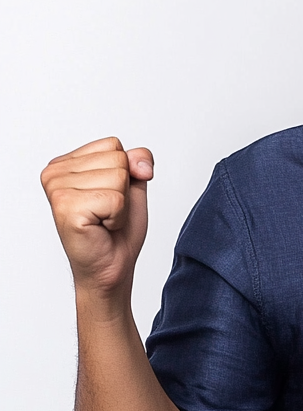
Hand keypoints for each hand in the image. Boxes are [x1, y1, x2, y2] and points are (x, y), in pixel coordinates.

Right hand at [41, 137, 152, 297]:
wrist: (111, 265)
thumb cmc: (117, 229)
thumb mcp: (133, 185)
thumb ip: (137, 160)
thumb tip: (139, 163)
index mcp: (66, 163)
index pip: (114, 144)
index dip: (126, 173)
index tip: (110, 197)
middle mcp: (55, 172)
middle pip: (117, 158)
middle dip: (124, 189)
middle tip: (107, 212)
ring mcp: (57, 189)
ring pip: (118, 176)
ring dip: (121, 204)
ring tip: (103, 219)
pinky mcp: (66, 207)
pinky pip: (115, 199)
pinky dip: (117, 217)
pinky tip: (101, 227)